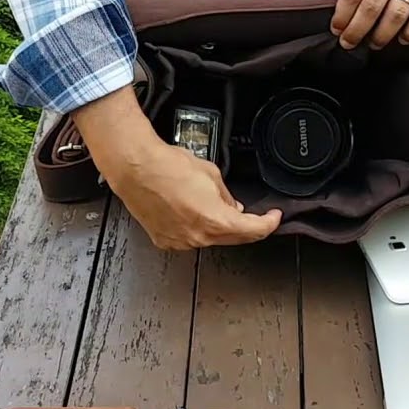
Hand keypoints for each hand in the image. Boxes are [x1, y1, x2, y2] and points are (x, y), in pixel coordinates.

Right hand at [74, 87, 281, 250]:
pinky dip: (196, 228)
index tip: (273, 218)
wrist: (135, 167)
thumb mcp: (211, 174)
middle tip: (254, 216)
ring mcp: (180, 241)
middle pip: (234, 239)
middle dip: (246, 227)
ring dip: (219, 227)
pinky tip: (192, 212)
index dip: (268, 224)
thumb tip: (231, 206)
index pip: (254, 231)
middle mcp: (198, 237)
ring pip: (210, 239)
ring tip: (213, 206)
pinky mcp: (164, 240)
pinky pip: (189, 238)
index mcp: (216, 221)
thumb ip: (226, 196)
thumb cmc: (167, 166)